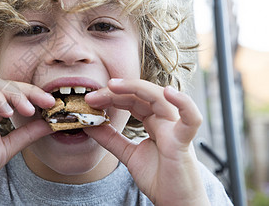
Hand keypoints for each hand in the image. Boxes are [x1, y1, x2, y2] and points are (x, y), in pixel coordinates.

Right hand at [0, 76, 54, 203]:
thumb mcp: (8, 147)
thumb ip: (26, 134)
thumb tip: (49, 123)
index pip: (16, 95)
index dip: (34, 97)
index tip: (52, 104)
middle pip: (8, 85)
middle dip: (29, 91)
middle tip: (47, 101)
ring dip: (15, 93)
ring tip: (28, 109)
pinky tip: (7, 112)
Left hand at [84, 79, 209, 205]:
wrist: (176, 203)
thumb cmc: (159, 179)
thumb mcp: (127, 154)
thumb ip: (110, 139)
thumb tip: (89, 124)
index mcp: (153, 122)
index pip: (131, 100)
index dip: (110, 97)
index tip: (89, 100)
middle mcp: (165, 120)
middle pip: (140, 95)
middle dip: (115, 92)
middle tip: (92, 95)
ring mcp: (175, 128)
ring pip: (159, 98)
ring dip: (135, 88)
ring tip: (112, 86)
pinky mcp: (184, 141)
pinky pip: (190, 119)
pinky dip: (183, 103)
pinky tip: (167, 92)